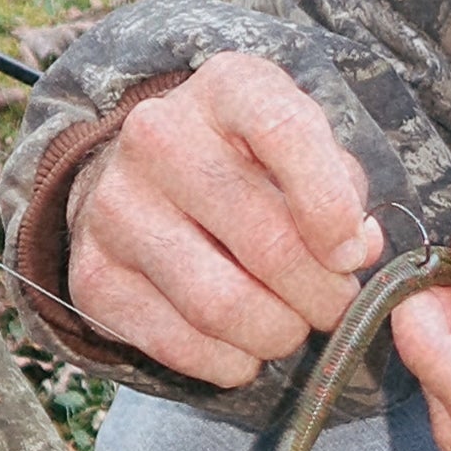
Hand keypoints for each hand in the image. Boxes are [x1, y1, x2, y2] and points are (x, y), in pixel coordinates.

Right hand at [67, 57, 382, 385]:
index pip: (287, 133)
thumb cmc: (250, 163)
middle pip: (266, 241)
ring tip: (292, 326)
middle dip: (322, 294)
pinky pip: (181, 346)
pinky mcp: (93, 276)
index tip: (352, 253)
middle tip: (335, 305)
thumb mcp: (306, 147)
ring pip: (222, 305)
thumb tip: (357, 251)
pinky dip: (230, 363)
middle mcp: (158, 136)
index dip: (332, 207)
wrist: (142, 179)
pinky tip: (244, 346)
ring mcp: (116, 207)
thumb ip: (344, 191)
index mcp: (227, 87)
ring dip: (279, 335)